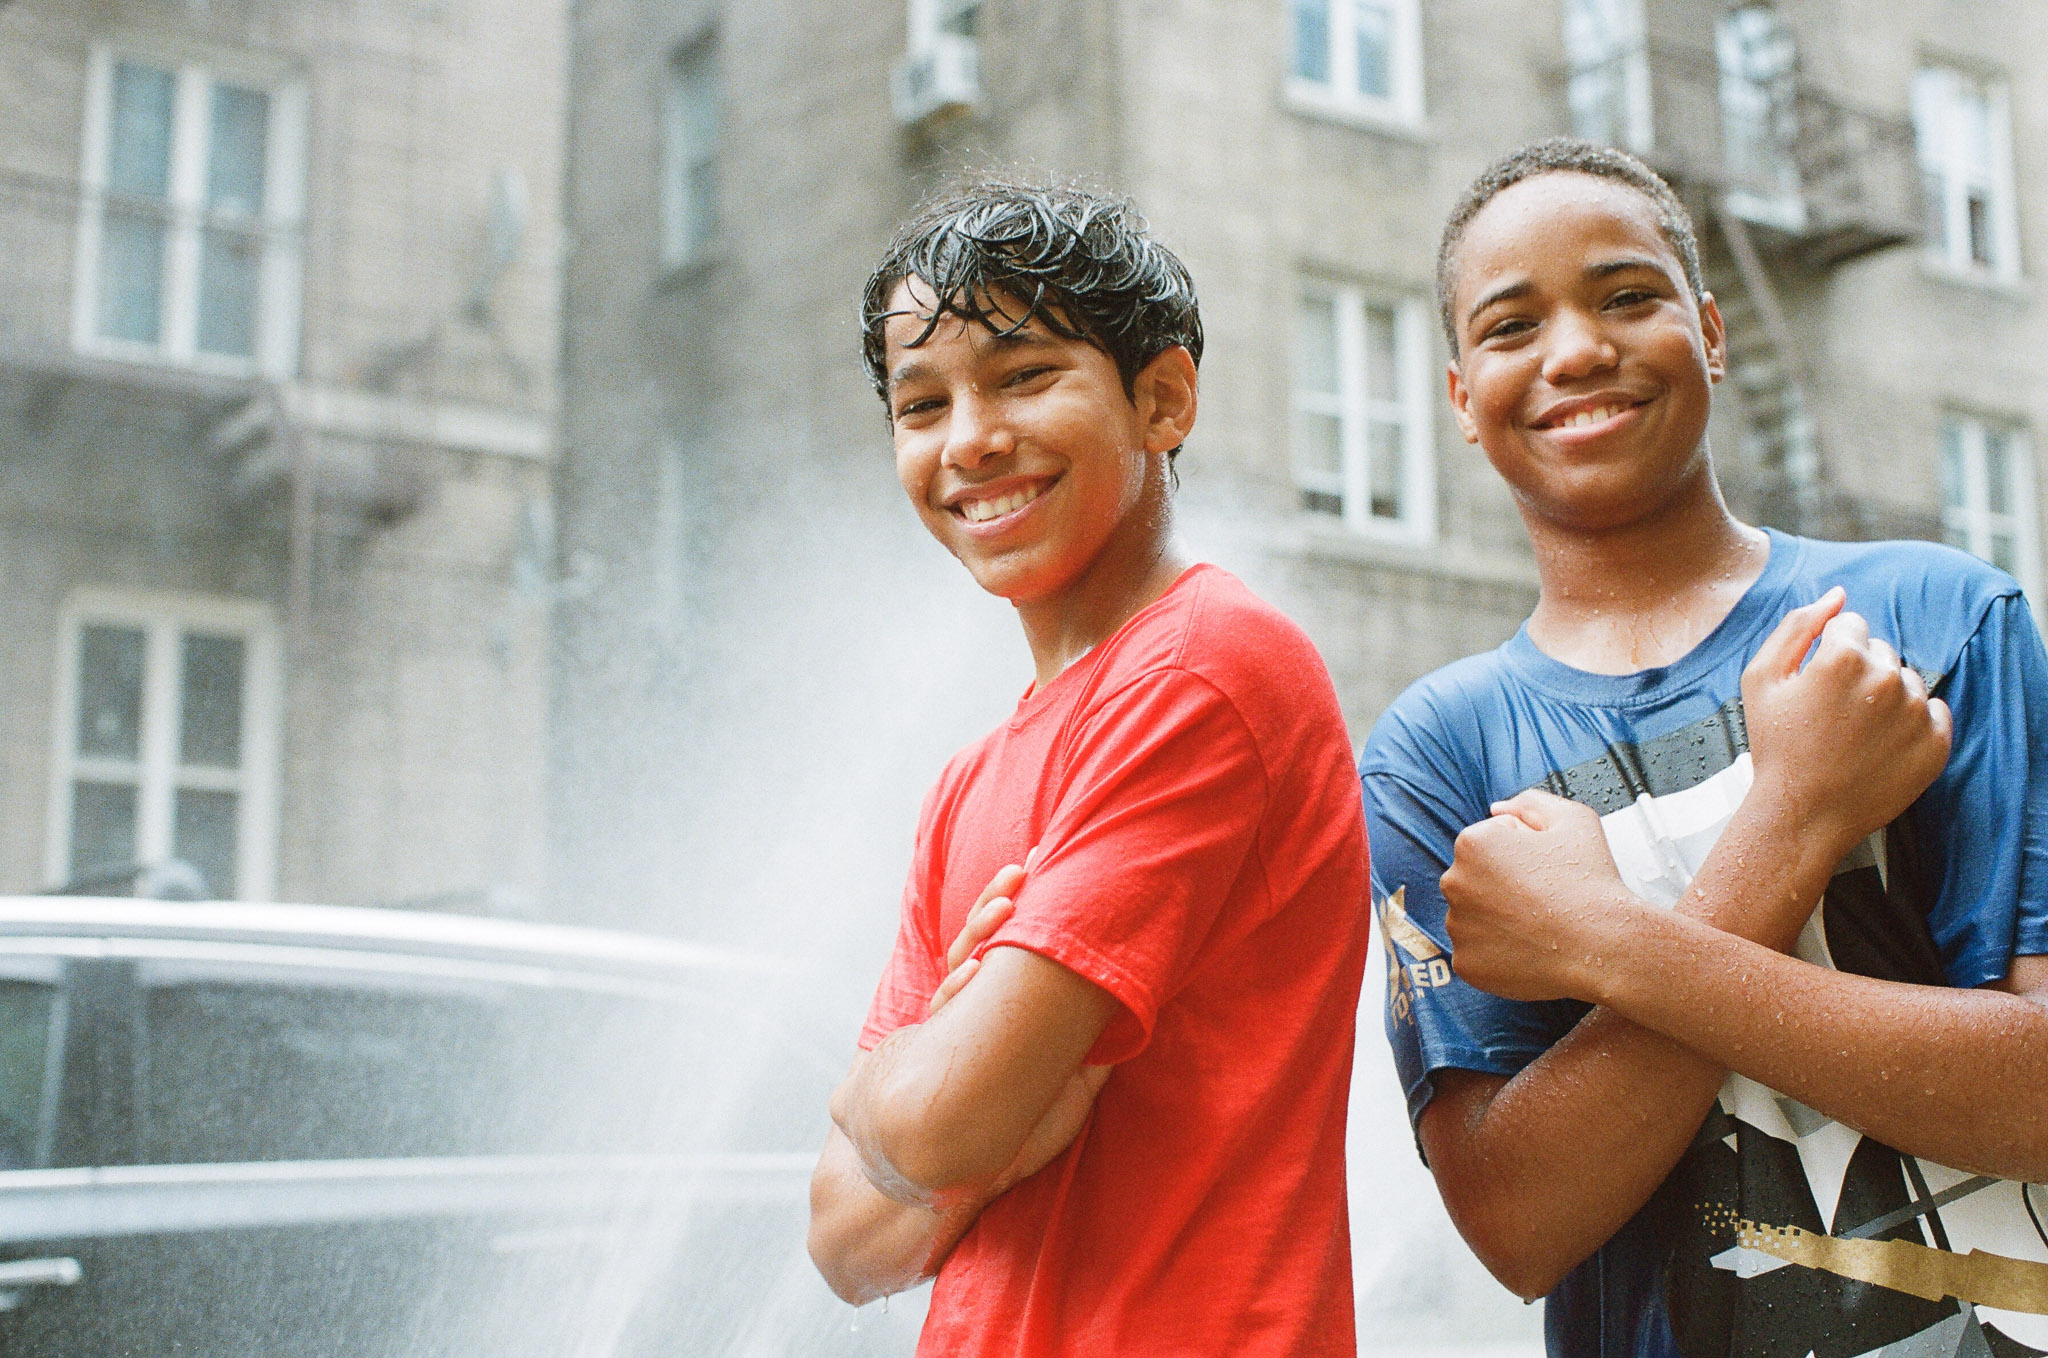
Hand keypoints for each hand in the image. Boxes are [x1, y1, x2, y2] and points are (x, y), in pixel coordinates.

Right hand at [928, 848, 1109, 1192]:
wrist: (964, 1182)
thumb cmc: (1018, 1138)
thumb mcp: (1073, 1092)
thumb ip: (1092, 1057)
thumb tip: (1129, 1024)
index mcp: (1004, 1014)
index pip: (1012, 949)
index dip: (1023, 911)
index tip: (1044, 872)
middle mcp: (976, 1015)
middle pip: (982, 942)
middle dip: (1000, 903)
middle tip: (1023, 868)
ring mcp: (953, 1031)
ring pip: (962, 967)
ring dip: (982, 932)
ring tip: (1006, 902)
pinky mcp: (937, 1056)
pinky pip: (945, 1015)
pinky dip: (961, 990)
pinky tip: (977, 970)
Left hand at [1441, 789, 1634, 1002]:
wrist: (1606, 947)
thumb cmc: (1591, 885)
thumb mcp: (1574, 819)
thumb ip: (1530, 802)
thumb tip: (1497, 809)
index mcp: (1472, 844)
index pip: (1492, 841)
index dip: (1526, 852)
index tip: (1546, 869)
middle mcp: (1454, 883)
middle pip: (1478, 878)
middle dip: (1505, 884)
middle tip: (1545, 898)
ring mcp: (1457, 927)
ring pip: (1476, 916)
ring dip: (1500, 918)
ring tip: (1539, 925)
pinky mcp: (1466, 963)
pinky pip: (1478, 952)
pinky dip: (1499, 952)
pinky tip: (1529, 948)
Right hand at [1742, 588, 1952, 856]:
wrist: (1802, 815)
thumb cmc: (1777, 746)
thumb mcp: (1761, 679)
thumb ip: (1797, 626)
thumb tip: (1838, 595)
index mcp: (1842, 657)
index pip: (1851, 625)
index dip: (1827, 652)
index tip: (1816, 686)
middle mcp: (1886, 678)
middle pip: (1880, 651)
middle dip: (1859, 672)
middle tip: (1832, 715)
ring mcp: (1915, 712)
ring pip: (1907, 679)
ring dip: (1886, 697)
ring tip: (1855, 733)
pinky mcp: (1936, 743)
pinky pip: (1934, 711)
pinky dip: (1913, 723)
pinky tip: (1881, 745)